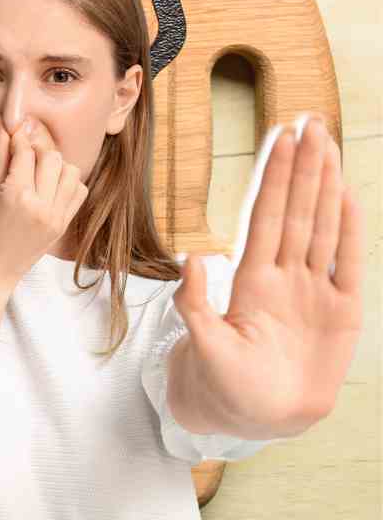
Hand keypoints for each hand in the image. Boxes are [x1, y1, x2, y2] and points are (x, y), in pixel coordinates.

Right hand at [0, 116, 88, 290]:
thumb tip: (2, 126)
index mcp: (16, 196)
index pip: (25, 152)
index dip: (17, 137)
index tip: (12, 130)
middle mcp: (41, 206)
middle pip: (51, 157)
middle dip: (37, 149)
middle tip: (22, 151)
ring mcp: (56, 217)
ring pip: (70, 171)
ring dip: (55, 165)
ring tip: (36, 170)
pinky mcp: (63, 226)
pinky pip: (78, 191)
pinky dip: (67, 182)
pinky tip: (49, 186)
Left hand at [172, 115, 364, 437]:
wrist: (256, 419)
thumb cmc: (224, 383)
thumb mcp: (202, 344)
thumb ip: (196, 303)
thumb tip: (193, 257)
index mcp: (252, 279)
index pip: (266, 216)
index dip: (273, 178)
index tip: (278, 139)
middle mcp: (284, 275)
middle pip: (296, 210)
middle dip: (303, 167)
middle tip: (309, 122)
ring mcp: (314, 290)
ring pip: (322, 226)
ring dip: (326, 186)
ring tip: (328, 145)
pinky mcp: (341, 312)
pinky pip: (347, 264)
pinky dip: (348, 231)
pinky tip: (347, 196)